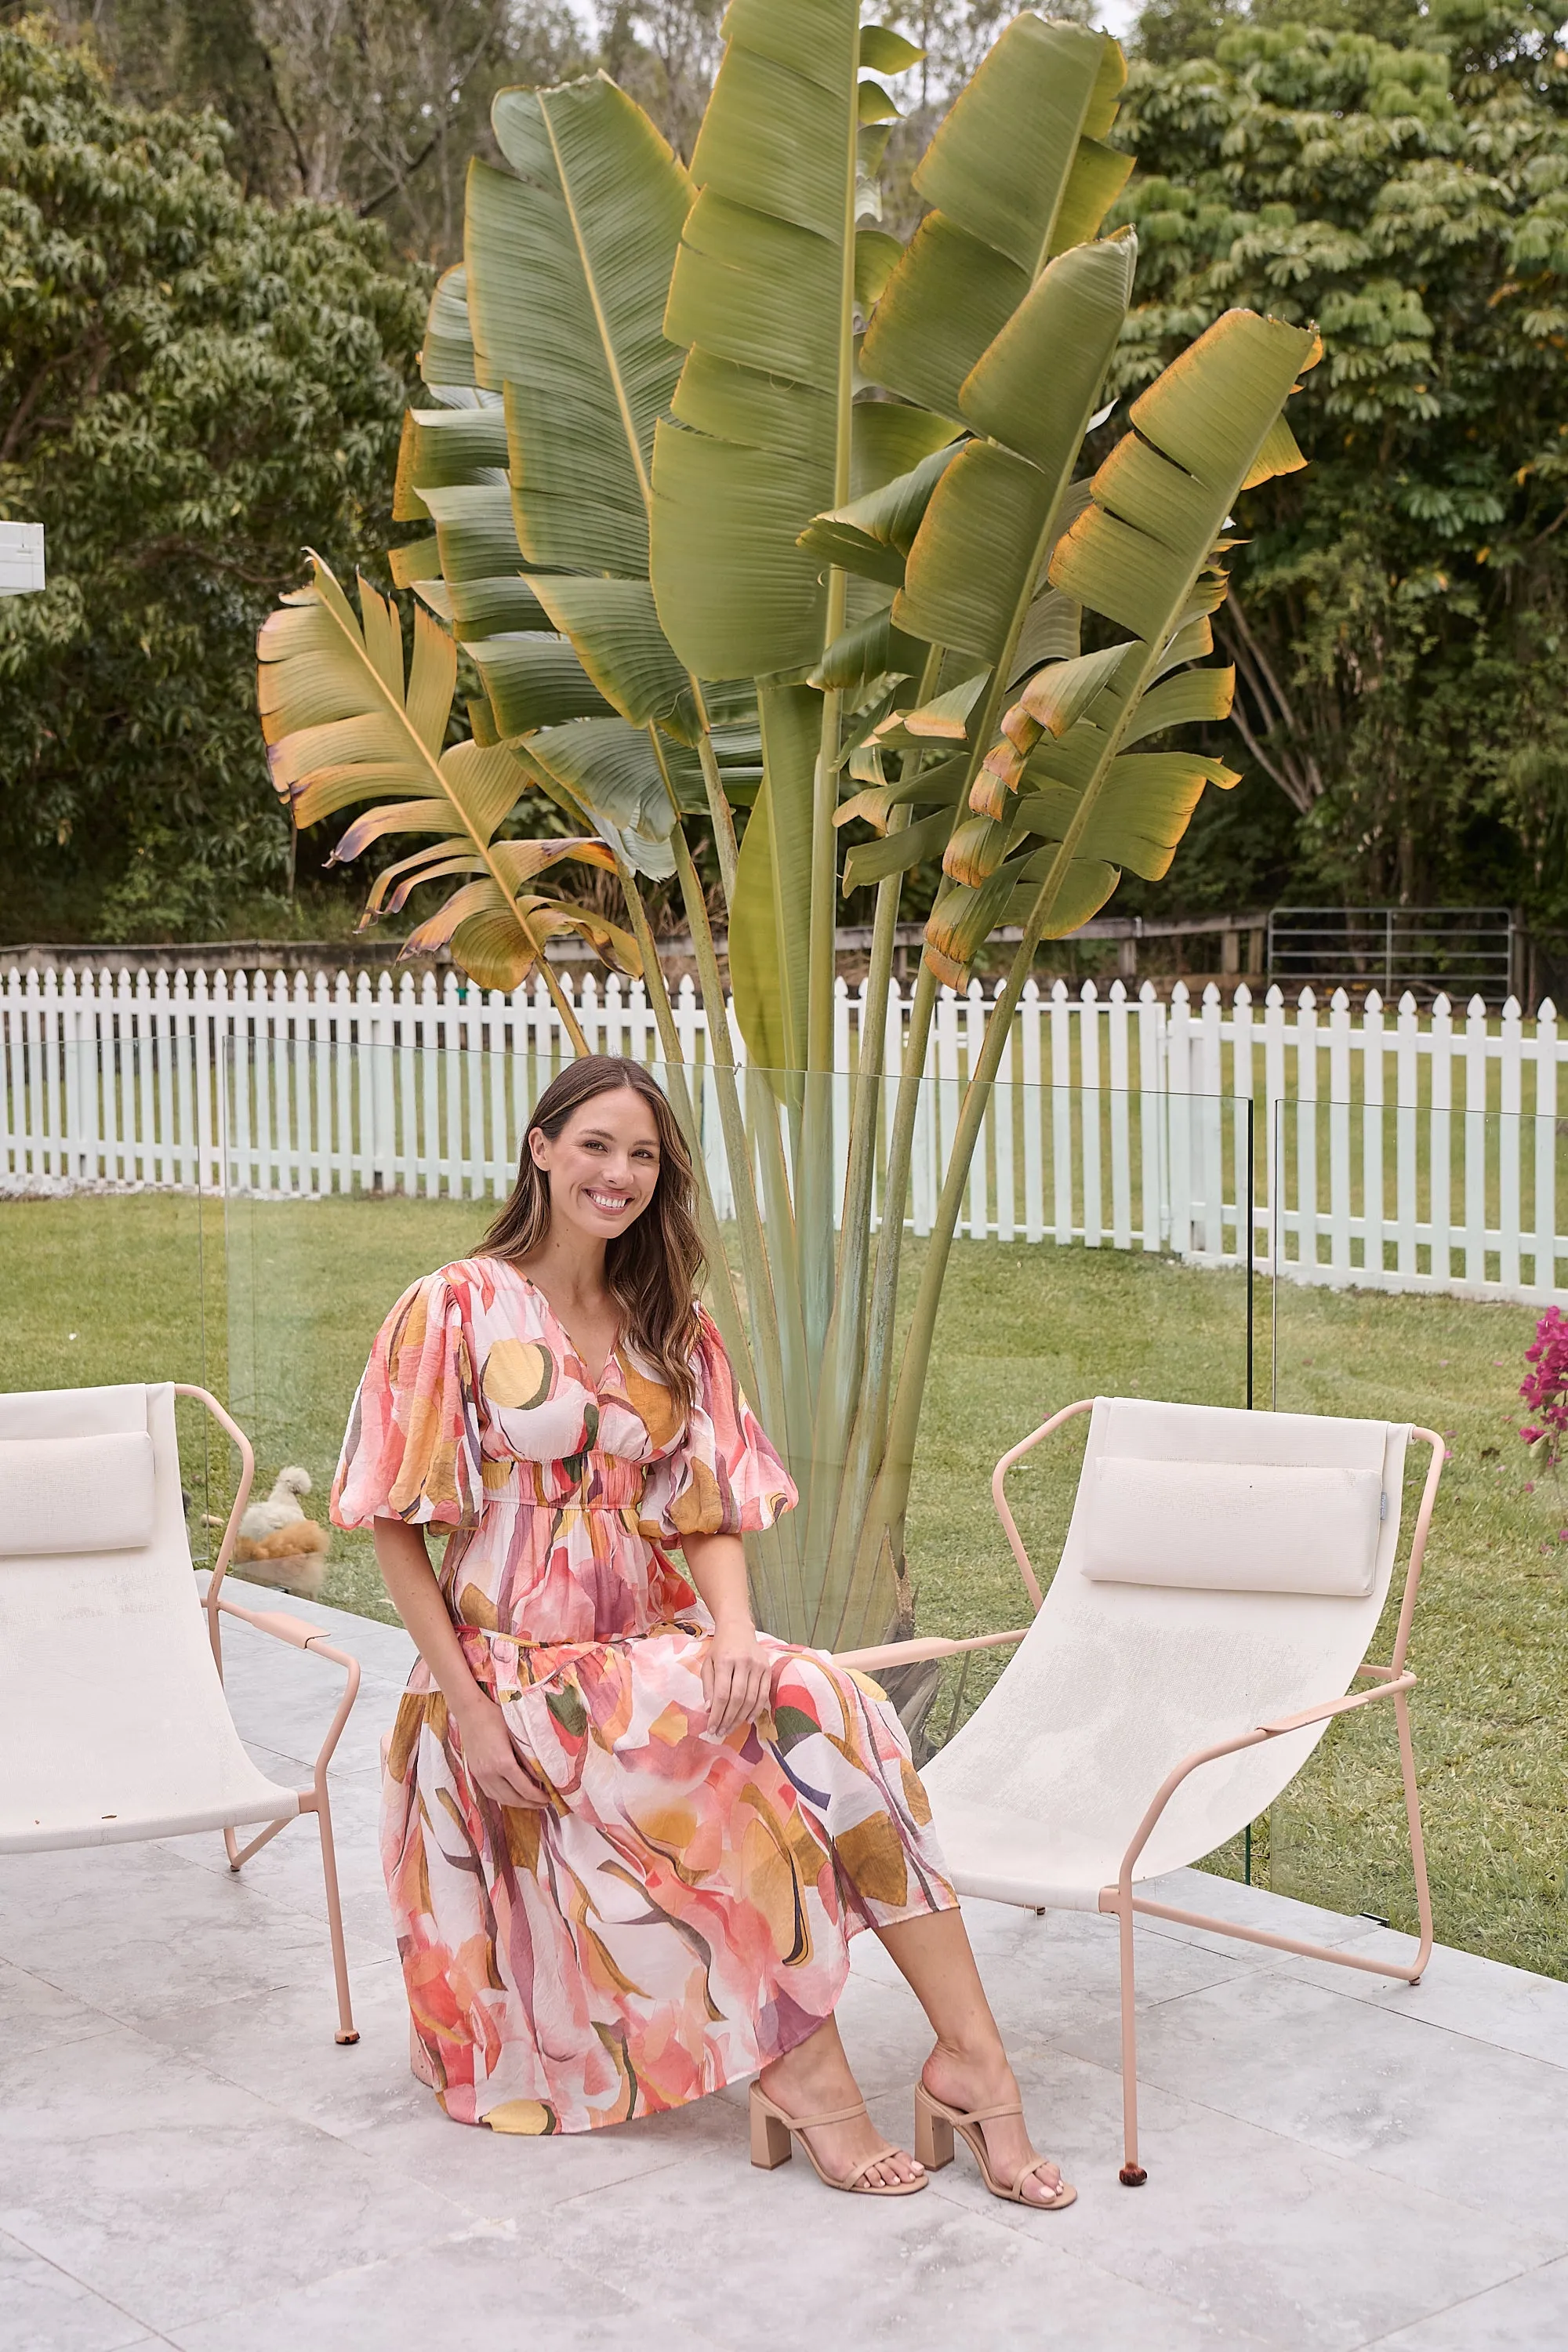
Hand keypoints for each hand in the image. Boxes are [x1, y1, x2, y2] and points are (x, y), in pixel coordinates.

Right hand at [453, 1693, 549, 1809]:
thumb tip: (542, 1776)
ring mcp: (480, 1775)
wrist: (470, 1711)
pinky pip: (490, 1793)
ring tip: (530, 1802)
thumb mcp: (516, 1735)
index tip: (549, 1798)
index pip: (524, 1789)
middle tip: (543, 1804)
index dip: (538, 1797)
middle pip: (512, 1798)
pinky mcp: (474, 1773)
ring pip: (500, 1799)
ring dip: (517, 1804)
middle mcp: (490, 1773)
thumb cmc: (495, 1717)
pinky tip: (512, 1796)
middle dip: (529, 1804)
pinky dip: (503, 1798)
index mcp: (503, 1763)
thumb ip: (527, 1758)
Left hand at [702, 1622, 771, 1740]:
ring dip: (741, 1718)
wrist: (738, 1628)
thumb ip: (708, 1686)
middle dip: (728, 1719)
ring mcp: (758, 1665)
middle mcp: (743, 1662)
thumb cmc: (719, 1648)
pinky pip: (763, 1694)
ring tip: (731, 1728)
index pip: (722, 1694)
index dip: (717, 1714)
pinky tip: (748, 1720)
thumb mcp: (708, 1663)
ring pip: (751, 1698)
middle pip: (737, 1698)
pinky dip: (756, 1709)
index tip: (711, 1727)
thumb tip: (709, 1710)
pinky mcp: (767, 1668)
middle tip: (721, 1732)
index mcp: (724, 1660)